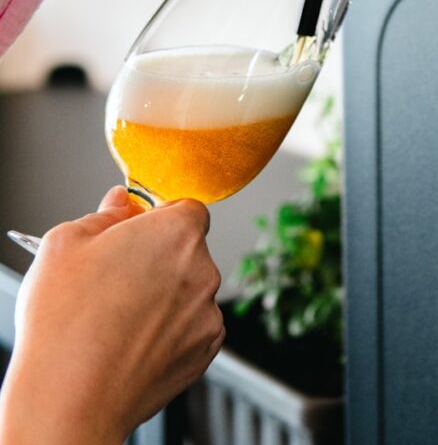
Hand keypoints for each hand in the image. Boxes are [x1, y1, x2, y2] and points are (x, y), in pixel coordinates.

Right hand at [0, 186, 222, 444]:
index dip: (159, 219)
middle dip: (159, 259)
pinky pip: (192, 328)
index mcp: (177, 232)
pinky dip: (170, 332)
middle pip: (188, 251)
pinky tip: (133, 342)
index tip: (137, 234)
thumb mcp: (66, 243)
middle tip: (117, 280)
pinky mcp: (205, 350)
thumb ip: (105, 214)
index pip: (187, 208)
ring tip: (119, 318)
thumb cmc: (65, 322)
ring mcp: (207, 312)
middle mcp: (203, 268)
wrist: (70, 398)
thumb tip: (121, 203)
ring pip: (189, 291)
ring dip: (165, 297)